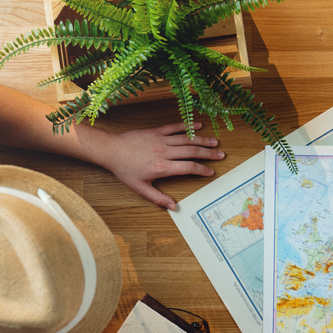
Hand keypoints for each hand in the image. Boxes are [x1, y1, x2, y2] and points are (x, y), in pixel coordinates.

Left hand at [104, 122, 223, 209]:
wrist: (112, 150)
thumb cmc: (125, 170)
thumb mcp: (140, 188)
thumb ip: (158, 198)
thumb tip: (173, 207)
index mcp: (162, 167)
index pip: (188, 167)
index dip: (202, 170)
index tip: (210, 172)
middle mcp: (165, 152)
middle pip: (192, 152)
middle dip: (208, 154)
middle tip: (221, 155)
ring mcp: (161, 139)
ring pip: (187, 139)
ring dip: (202, 140)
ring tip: (215, 142)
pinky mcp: (156, 131)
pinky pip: (175, 127)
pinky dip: (188, 126)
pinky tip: (199, 126)